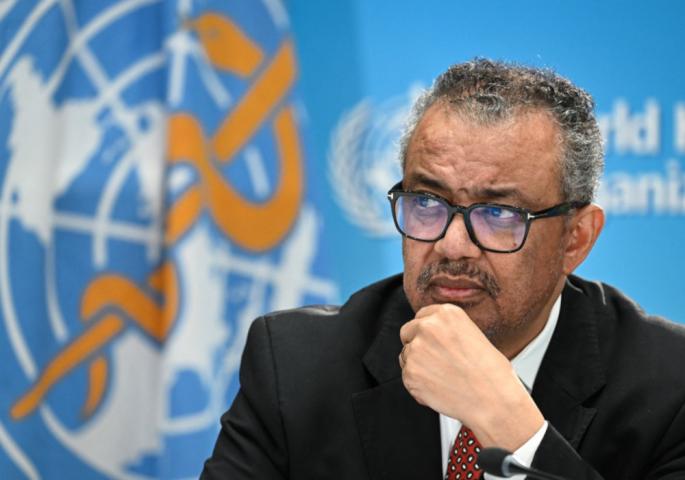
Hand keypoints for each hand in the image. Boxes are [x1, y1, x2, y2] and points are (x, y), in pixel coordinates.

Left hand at [399, 303, 543, 450]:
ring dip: (418, 366)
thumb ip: (447, 331)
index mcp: (446, 313)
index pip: (421, 316)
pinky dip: (418, 384)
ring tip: (444, 377)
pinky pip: (407, 377)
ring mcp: (416, 349)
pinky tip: (440, 388)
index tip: (432, 342)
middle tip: (436, 362)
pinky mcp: (410, 373)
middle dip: (416, 345)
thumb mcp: (473, 335)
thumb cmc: (491, 372)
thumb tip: (432, 336)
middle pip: (408, 332)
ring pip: (406, 356)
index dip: (426, 331)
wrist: (494, 400)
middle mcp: (427, 327)